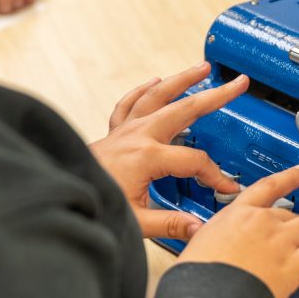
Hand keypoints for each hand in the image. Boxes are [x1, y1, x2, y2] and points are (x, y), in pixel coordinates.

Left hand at [89, 62, 244, 239]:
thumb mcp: (137, 222)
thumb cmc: (95, 205)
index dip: (215, 176)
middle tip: (237, 84)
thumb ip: (172, 225)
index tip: (227, 189)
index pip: (195, 162)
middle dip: (215, 95)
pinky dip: (144, 90)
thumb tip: (201, 229)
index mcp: (147, 158)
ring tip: (202, 68)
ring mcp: (125, 131)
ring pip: (158, 95)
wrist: (60, 192)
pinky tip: (155, 80)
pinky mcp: (114, 132)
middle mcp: (138, 137)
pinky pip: (131, 103)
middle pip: (185, 109)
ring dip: (182, 79)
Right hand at [177, 165, 298, 297]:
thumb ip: (210, 245)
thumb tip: (208, 255)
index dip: (287, 179)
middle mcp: (262, 222)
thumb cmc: (196, 278)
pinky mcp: (296, 263)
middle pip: (295, 214)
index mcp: (236, 215)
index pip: (266, 189)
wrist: (207, 295)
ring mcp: (282, 241)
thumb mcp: (195, 250)